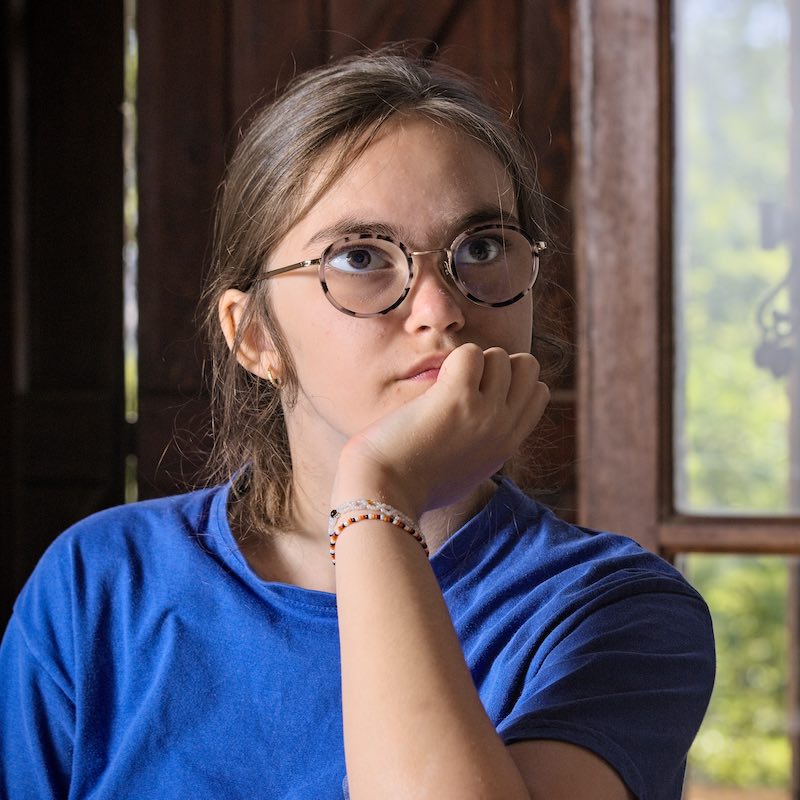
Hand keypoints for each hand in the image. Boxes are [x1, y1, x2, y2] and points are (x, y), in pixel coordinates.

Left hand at [332, 344, 549, 517]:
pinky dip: (451, 361)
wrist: (385, 494)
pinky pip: (470, 354)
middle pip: (527, 365)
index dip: (510, 381)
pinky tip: (433, 385)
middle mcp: (504, 427)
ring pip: (498, 355)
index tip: (480, 391)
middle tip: (464, 384)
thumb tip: (483, 423)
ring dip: (469, 362)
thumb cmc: (414, 482)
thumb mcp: (468, 469)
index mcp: (508, 444)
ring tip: (443, 388)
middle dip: (497, 364)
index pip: (538, 391)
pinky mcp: (457, 399)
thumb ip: (485, 444)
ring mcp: (485, 413)